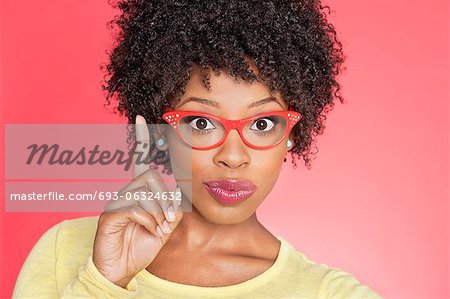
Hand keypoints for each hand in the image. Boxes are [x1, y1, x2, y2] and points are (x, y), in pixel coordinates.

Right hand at [92, 115, 182, 287]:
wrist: (121, 270)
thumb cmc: (141, 246)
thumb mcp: (164, 228)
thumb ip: (173, 210)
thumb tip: (176, 193)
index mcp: (138, 192)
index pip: (140, 161)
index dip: (141, 140)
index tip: (141, 118)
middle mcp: (125, 192)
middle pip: (150, 176)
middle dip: (164, 199)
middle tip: (166, 220)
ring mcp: (116, 202)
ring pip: (145, 192)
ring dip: (158, 213)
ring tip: (157, 229)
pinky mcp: (109, 214)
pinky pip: (135, 207)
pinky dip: (148, 221)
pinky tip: (148, 232)